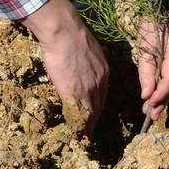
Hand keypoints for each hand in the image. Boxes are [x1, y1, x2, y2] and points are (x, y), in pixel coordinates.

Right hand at [20, 0, 108, 135]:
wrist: (64, 32)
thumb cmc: (72, 35)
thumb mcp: (89, 49)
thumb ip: (88, 62)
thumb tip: (80, 65)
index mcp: (104, 71)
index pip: (103, 94)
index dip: (97, 104)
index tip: (94, 112)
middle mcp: (99, 82)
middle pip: (99, 106)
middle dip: (94, 119)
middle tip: (90, 130)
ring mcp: (87, 89)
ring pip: (90, 113)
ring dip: (87, 126)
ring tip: (84, 136)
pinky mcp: (72, 93)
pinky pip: (77, 114)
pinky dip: (78, 125)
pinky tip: (77, 133)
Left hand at [138, 15, 168, 119]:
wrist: (165, 13)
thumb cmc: (151, 28)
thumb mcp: (144, 49)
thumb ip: (146, 74)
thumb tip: (147, 96)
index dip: (160, 94)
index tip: (149, 105)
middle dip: (162, 100)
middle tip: (150, 116)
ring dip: (164, 96)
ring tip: (151, 111)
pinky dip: (168, 87)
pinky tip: (159, 98)